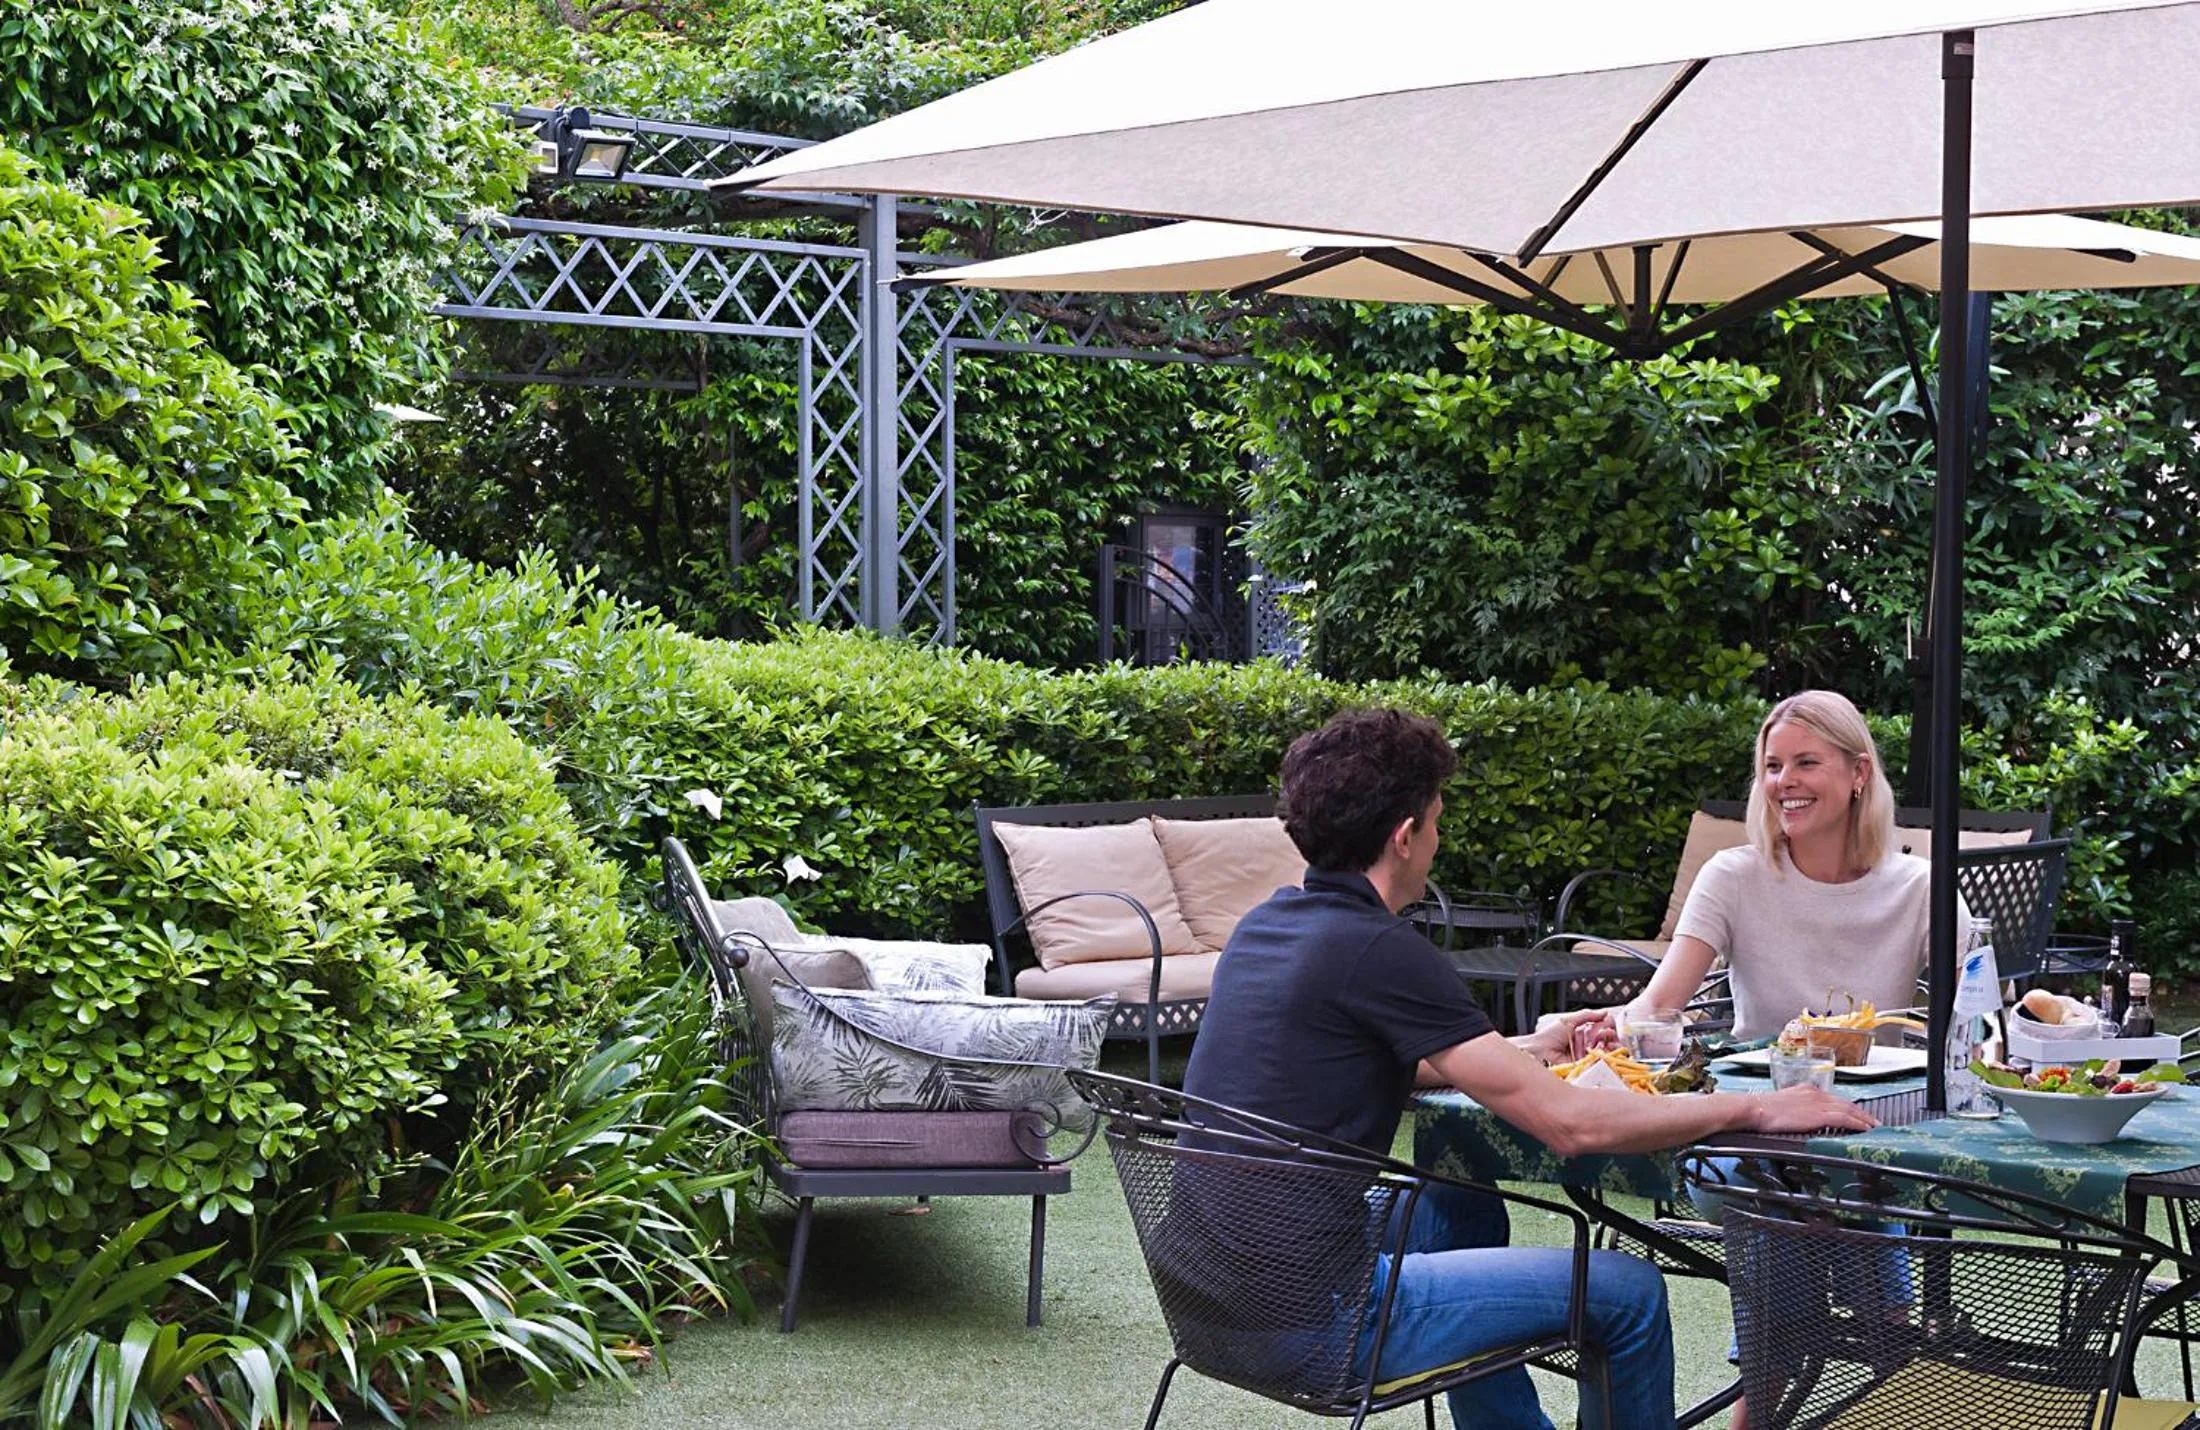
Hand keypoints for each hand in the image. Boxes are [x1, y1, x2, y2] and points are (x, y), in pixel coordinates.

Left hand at [1525, 1008, 1614, 1063]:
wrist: (1539, 1051)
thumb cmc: (1549, 1036)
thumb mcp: (1569, 1020)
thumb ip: (1587, 1015)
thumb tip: (1604, 1012)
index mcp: (1585, 1033)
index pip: (1605, 1028)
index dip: (1608, 1026)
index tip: (1606, 1023)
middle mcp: (1589, 1044)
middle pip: (1610, 1039)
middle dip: (1609, 1034)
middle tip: (1602, 1033)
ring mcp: (1589, 1056)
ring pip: (1610, 1050)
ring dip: (1608, 1043)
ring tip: (1599, 1040)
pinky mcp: (1588, 1066)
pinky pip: (1603, 1062)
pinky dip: (1605, 1054)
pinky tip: (1600, 1049)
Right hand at [1746, 1085, 1878, 1134]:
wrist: (1756, 1109)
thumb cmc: (1763, 1109)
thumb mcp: (1783, 1103)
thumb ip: (1797, 1106)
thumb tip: (1800, 1116)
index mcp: (1807, 1090)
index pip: (1834, 1099)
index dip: (1848, 1107)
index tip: (1857, 1114)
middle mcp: (1816, 1093)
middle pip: (1846, 1103)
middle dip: (1862, 1112)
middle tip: (1873, 1121)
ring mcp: (1819, 1103)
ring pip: (1849, 1109)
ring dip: (1864, 1118)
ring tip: (1874, 1126)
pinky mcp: (1819, 1114)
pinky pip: (1845, 1118)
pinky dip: (1858, 1123)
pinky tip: (1864, 1129)